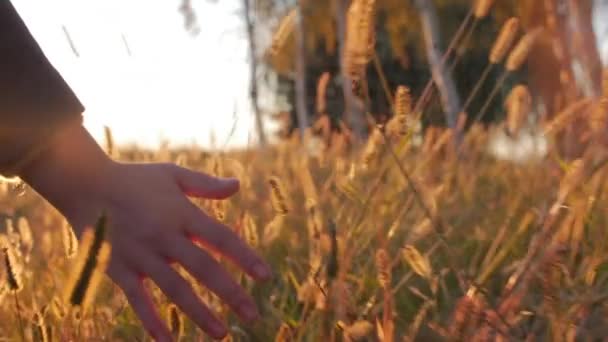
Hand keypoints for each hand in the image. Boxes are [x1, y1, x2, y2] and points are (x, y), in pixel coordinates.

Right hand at [19, 122, 270, 340]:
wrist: (84, 184)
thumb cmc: (134, 178)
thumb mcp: (172, 174)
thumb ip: (205, 184)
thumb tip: (238, 186)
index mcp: (181, 213)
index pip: (221, 238)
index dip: (245, 257)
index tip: (265, 276)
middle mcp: (164, 236)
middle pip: (203, 268)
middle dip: (230, 293)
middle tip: (253, 316)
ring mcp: (140, 254)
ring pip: (175, 289)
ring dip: (199, 313)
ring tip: (221, 334)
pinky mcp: (118, 268)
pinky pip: (137, 299)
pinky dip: (151, 321)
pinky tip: (167, 341)